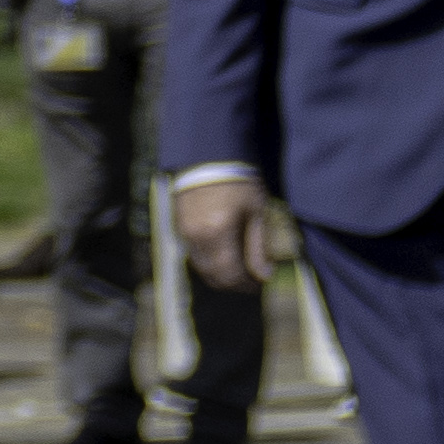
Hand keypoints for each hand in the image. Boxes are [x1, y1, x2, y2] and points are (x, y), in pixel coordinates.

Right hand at [172, 166, 273, 292]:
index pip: (230, 275)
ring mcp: (183, 233)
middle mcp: (195, 238)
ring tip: (241, 269)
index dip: (247, 285)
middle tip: (253, 282)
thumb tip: (265, 275)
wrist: (209, 158)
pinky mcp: (179, 227)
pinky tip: (225, 254)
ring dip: (220, 274)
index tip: (262, 285)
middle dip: (233, 284)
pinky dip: (210, 261)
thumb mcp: (255, 213)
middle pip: (212, 276)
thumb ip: (257, 247)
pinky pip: (194, 254)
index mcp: (216, 234)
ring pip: (201, 268)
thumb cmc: (238, 182)